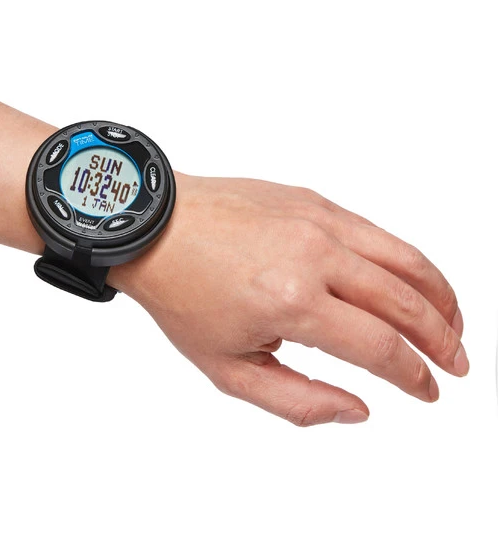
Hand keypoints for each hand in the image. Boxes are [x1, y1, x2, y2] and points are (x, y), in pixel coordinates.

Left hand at [110, 172, 466, 425]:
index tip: (429, 390)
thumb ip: (297, 400)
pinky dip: (405, 259)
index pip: (380, 347)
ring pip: (403, 258)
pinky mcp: (312, 199)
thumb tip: (360, 410)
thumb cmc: (181, 295)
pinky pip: (374, 231)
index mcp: (292, 301)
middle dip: (442, 338)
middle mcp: (314, 254)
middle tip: (458, 363)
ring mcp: (316, 220)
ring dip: (439, 294)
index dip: (414, 375)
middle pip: (405, 301)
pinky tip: (410, 280)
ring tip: (453, 322)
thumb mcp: (227, 369)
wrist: (153, 230)